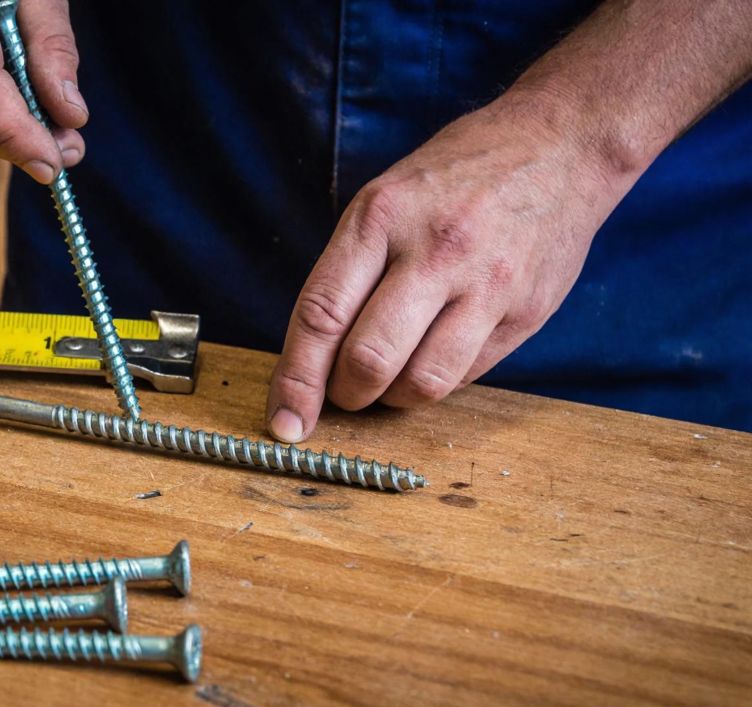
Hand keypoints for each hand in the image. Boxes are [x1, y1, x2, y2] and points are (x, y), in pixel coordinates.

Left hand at [265, 92, 625, 442]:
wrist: (560, 147)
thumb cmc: (456, 177)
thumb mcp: (384, 199)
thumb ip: (348, 273)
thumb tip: (311, 359)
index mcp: (381, 217)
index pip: (321, 315)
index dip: (296, 380)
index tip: (283, 422)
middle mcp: (434, 251)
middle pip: (368, 360)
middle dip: (345, 394)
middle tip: (344, 391)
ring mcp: (486, 285)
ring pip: (421, 384)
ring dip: (392, 398)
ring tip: (390, 378)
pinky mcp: (525, 313)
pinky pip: (465, 376)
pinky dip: (436, 381)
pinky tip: (432, 356)